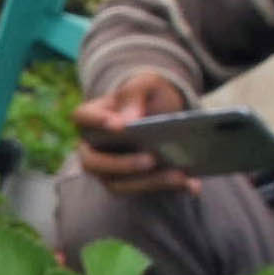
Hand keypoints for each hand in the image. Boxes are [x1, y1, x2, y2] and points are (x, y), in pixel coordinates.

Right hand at [72, 73, 194, 192]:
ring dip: (149, 182)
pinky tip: (192, 185)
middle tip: (151, 159)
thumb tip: (127, 120)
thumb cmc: (151, 95)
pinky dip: (170, 188)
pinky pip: (145, 190)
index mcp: (93, 117)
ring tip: (179, 175)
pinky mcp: (132, 182)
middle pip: (93, 162)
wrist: (167, 112)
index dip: (96, 122)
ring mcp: (110, 169)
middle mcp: (94, 147)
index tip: (120, 126)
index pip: (81, 118)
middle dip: (121, 164)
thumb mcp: (148, 84)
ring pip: (119, 183)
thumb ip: (134, 93)